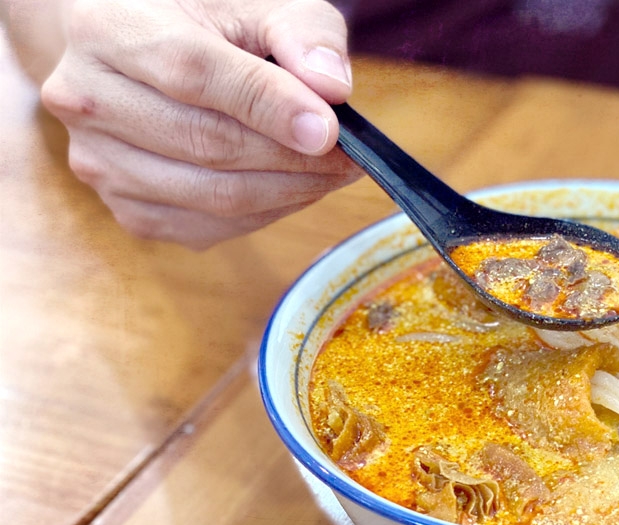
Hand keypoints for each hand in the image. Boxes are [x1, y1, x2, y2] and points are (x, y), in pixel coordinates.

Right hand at [40, 0, 360, 247]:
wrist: (140, 54)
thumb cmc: (206, 22)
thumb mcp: (258, 4)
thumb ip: (300, 33)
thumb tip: (332, 88)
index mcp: (108, 29)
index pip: (195, 75)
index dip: (269, 107)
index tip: (330, 130)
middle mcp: (87, 99)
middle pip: (207, 144)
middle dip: (293, 157)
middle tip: (350, 157)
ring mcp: (100, 163)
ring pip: (212, 196)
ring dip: (289, 192)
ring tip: (332, 172)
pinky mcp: (126, 210)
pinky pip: (208, 227)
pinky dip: (265, 213)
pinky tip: (292, 187)